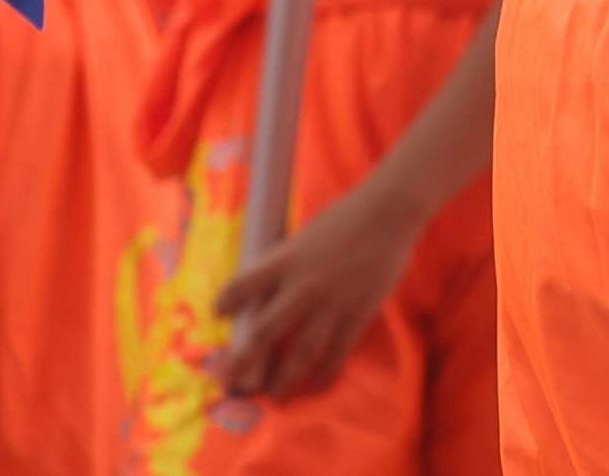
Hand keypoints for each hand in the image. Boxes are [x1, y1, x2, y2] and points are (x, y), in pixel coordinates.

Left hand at [214, 170, 429, 399]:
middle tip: (229, 382)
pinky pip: (337, 352)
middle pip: (264, 333)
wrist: (390, 212)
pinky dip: (326, 372)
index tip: (219, 313)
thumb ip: (288, 264)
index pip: (242, 286)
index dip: (226, 301)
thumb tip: (270, 289)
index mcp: (286, 261)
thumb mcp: (306, 237)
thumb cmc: (347, 217)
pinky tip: (317, 385)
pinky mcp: (357, 313)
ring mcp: (331, 303)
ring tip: (276, 396)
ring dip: (284, 379)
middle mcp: (302, 287)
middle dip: (243, 362)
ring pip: (300, 353)